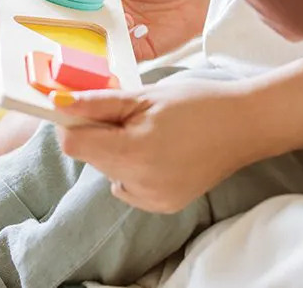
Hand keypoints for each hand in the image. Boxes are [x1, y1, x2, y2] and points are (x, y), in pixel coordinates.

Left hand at [53, 77, 254, 212]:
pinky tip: (158, 154)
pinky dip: (132, 170)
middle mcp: (139, 182)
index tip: (83, 107)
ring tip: (148, 133)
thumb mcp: (145, 96)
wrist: (243, 127)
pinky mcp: (161, 206)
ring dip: (114, 152)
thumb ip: (99, 103)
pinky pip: (127, 186)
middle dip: (97, 134)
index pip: (73, 143)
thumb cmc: (197, 103)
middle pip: (89, 157)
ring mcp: (151, 198)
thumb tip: (59, 101)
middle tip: (126, 115)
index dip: (71, 122)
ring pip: (107, 172)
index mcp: (134, 151)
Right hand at [91, 0, 209, 61]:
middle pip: (88, 18)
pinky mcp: (139, 48)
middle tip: (91, 10)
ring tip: (127, 17)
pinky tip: (137, 29)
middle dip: (85, 17)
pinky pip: (123, 51)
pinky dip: (123, 45)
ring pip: (102, 37)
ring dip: (107, 30)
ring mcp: (125, 31)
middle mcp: (114, 11)